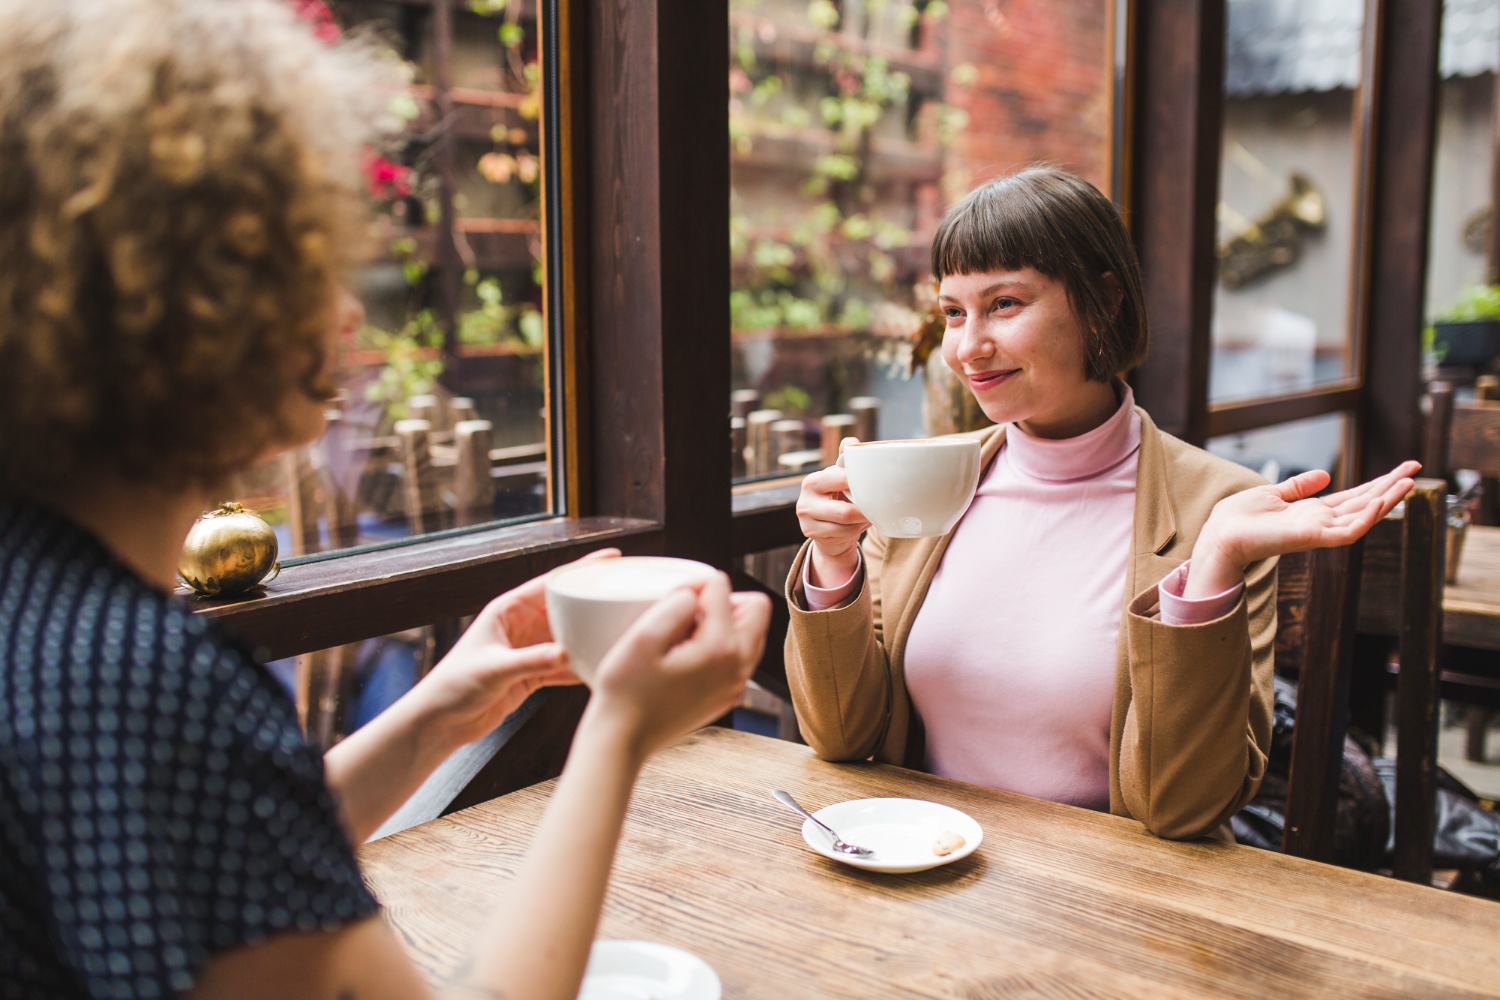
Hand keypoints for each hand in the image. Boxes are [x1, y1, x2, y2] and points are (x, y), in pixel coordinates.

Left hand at [411, 548, 620, 747]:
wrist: (441, 722)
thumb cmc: (454, 687)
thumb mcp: (494, 670)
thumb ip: (531, 662)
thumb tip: (566, 654)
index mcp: (507, 610)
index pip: (551, 582)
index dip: (581, 569)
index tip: (611, 558)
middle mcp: (520, 625)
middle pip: (566, 607)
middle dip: (593, 601)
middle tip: (626, 595)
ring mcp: (529, 649)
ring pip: (569, 636)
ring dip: (592, 636)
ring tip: (622, 632)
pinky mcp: (532, 673)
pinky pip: (565, 665)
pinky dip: (582, 667)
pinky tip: (603, 667)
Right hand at [586, 572, 771, 759]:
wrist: (622, 740)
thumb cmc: (626, 692)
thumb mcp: (643, 636)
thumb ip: (677, 603)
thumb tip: (697, 592)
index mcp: (722, 649)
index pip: (721, 586)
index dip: (691, 585)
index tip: (667, 604)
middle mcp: (739, 668)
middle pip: (755, 608)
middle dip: (722, 601)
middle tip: (686, 617)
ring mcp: (736, 685)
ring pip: (751, 632)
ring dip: (724, 623)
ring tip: (686, 636)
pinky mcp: (727, 696)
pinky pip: (739, 657)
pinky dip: (720, 648)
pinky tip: (687, 657)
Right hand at [796, 437, 869, 586]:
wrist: (824, 525)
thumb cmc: (836, 496)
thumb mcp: (839, 477)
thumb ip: (845, 460)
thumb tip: (851, 442)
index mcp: (812, 482)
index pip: (841, 481)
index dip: (860, 483)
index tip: (875, 485)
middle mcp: (805, 501)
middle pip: (844, 512)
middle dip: (864, 511)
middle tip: (878, 507)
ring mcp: (807, 521)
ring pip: (846, 525)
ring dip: (861, 521)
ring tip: (868, 514)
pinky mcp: (811, 534)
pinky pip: (843, 534)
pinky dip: (856, 530)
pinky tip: (859, 524)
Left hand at [1185, 462, 1420, 598]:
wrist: (1219, 534)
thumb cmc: (1239, 518)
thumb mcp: (1273, 494)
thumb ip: (1299, 486)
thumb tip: (1325, 475)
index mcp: (1313, 512)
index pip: (1354, 496)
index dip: (1378, 483)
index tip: (1401, 470)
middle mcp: (1320, 522)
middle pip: (1365, 503)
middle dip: (1391, 487)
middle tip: (1416, 468)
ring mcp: (1318, 532)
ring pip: (1362, 517)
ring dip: (1386, 500)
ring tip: (1408, 482)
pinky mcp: (1311, 539)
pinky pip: (1346, 532)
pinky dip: (1364, 519)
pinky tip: (1381, 503)